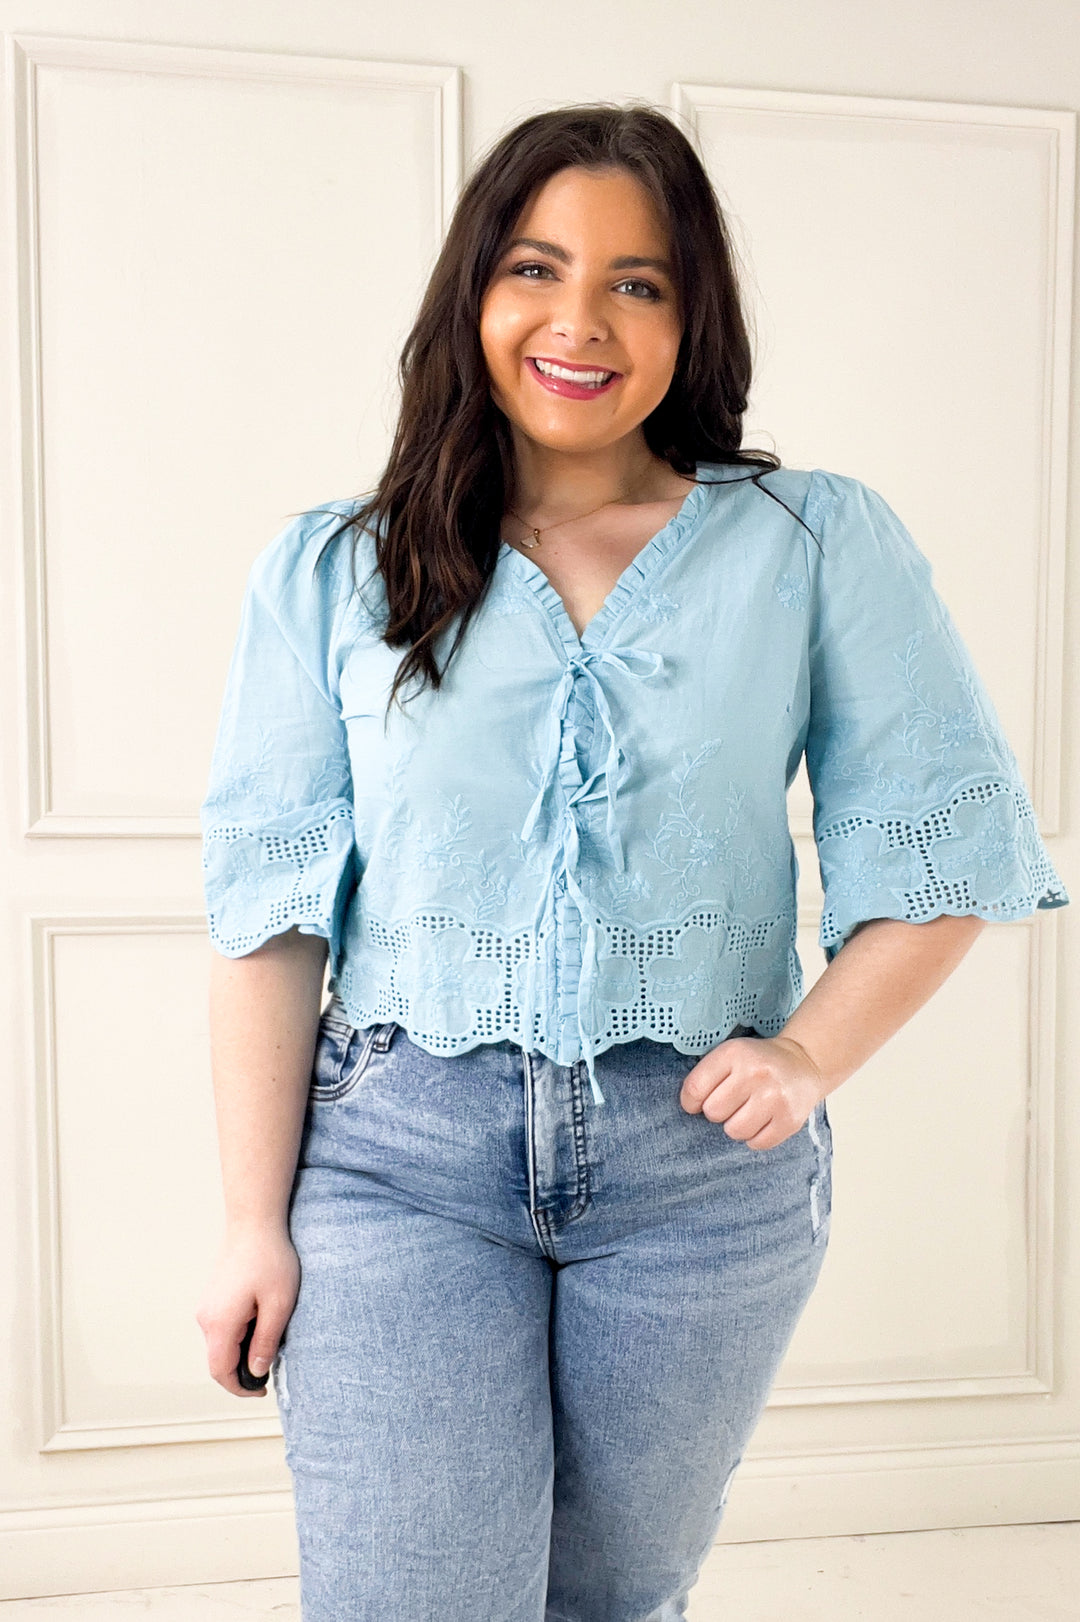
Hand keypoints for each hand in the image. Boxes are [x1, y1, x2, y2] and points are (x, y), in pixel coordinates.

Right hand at [195, 1224, 299, 1397]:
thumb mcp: (279, 1304)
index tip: (262, 1390)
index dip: (240, 1389)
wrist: (254, 1221)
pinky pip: (221, 1327)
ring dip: (242, 1350)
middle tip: (271, 1365)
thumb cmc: (270, 1258)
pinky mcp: (212, 1297)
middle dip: (243, 1370)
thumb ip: (266, 1342)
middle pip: (219, 1360)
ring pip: (220, 1344)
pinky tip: (261, 1319)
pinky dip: (238, 1335)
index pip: (221, 1372)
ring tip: (270, 1336)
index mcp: (219, 1323)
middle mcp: (206, 1317)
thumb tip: (256, 1372)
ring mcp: (206, 1306)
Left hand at [679, 1034, 825, 1148]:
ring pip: (734, 1131)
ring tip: (747, 1111)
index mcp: (734, 1053)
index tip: (696, 1104)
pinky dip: (756, 1137)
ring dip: (736, 1126)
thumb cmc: (757, 1062)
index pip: (695, 1088)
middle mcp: (756, 1073)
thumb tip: (689, 1107)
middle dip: (717, 1112)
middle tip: (731, 1103)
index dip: (690, 1102)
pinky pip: (757, 1144)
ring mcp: (775, 1098)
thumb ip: (706, 1075)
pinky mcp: (790, 1120)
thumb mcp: (730, 1054)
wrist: (803, 1062)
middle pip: (713, 1112)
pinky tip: (763, 1120)